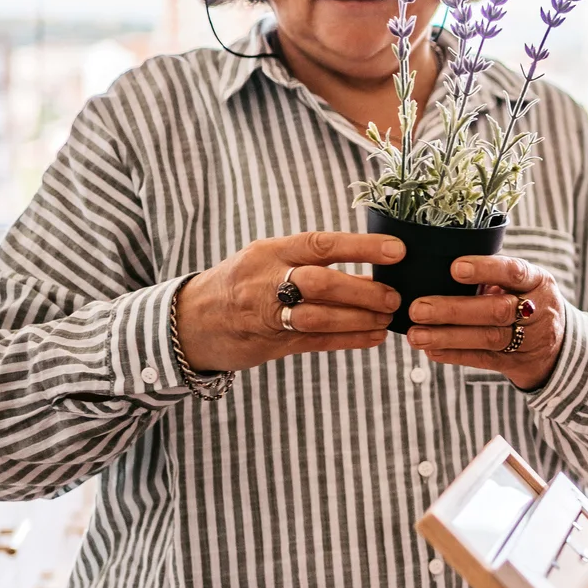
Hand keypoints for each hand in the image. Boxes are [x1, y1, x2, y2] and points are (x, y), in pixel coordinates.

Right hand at [175, 231, 400, 371]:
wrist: (190, 321)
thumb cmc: (242, 282)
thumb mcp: (268, 259)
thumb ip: (310, 262)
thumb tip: (370, 265)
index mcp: (270, 251)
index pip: (321, 244)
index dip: (362, 247)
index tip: (398, 250)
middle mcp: (267, 280)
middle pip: (321, 282)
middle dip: (363, 291)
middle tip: (394, 297)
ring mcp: (266, 314)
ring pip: (319, 316)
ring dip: (359, 319)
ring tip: (387, 319)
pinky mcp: (270, 343)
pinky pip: (315, 342)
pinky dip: (349, 340)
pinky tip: (374, 337)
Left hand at [405, 254, 564, 390]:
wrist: (560, 343)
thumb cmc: (526, 299)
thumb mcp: (523, 281)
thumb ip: (492, 275)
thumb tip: (436, 265)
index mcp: (538, 281)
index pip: (514, 272)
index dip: (485, 269)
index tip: (454, 268)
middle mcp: (537, 309)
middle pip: (496, 310)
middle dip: (454, 310)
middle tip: (418, 308)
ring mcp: (528, 339)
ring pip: (488, 338)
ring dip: (448, 336)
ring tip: (416, 334)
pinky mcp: (516, 362)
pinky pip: (483, 359)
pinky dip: (455, 355)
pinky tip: (431, 351)